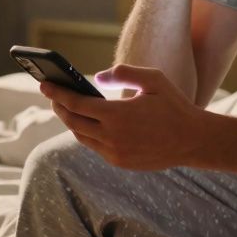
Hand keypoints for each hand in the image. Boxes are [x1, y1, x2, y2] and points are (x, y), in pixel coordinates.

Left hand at [37, 64, 213, 169]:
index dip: (57, 93)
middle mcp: (112, 137)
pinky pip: (95, 147)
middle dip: (60, 106)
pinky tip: (86, 123)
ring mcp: (115, 153)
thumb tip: (95, 79)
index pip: (76, 103)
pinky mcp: (120, 162)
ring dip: (71, 122)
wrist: (193, 140)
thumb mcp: (152, 79)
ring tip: (66, 108)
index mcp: (117, 115)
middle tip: (52, 94)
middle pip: (73, 122)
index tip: (44, 84)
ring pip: (82, 137)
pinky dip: (86, 134)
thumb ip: (122, 73)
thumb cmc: (173, 105)